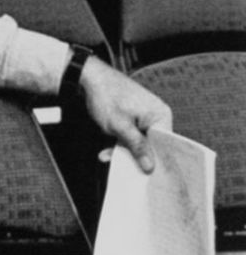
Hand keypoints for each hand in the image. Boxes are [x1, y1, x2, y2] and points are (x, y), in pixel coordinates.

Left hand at [79, 57, 172, 172]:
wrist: (89, 78)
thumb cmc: (106, 97)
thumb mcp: (120, 126)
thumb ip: (136, 146)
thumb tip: (150, 166)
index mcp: (161, 115)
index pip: (166, 145)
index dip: (158, 160)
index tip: (150, 176)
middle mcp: (157, 116)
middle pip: (152, 145)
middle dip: (136, 157)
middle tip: (127, 172)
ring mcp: (145, 117)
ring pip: (139, 142)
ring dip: (123, 150)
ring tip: (107, 156)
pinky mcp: (133, 118)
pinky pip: (132, 136)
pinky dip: (119, 143)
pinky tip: (106, 151)